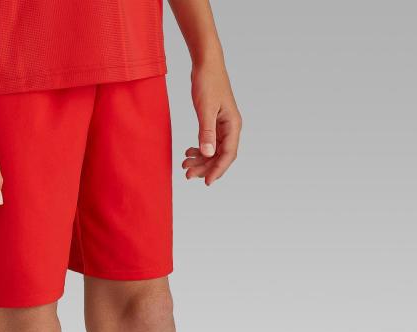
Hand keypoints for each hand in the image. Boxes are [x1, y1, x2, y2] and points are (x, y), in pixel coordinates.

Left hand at [182, 61, 241, 185]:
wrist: (205, 63)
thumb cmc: (208, 82)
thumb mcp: (205, 109)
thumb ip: (206, 132)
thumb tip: (207, 154)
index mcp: (233, 125)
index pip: (228, 154)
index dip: (217, 170)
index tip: (206, 182)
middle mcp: (230, 127)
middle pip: (220, 156)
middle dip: (204, 167)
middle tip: (187, 174)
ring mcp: (222, 125)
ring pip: (213, 151)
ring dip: (200, 160)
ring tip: (184, 164)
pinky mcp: (214, 122)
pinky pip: (208, 142)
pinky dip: (199, 149)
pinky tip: (188, 152)